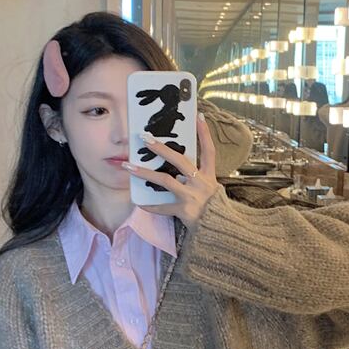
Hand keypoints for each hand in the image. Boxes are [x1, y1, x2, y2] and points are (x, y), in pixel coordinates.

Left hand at [122, 114, 218, 229]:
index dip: (205, 134)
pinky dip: (150, 206)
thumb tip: (179, 170)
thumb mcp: (211, 191)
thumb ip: (198, 179)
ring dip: (145, 172)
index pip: (209, 151)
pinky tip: (139, 202)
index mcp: (209, 177)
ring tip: (129, 166)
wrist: (219, 231)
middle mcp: (201, 184)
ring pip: (165, 181)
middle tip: (145, 138)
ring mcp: (192, 197)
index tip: (198, 117)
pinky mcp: (184, 211)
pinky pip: (162, 207)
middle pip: (180, 161)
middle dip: (161, 149)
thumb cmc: (213, 210)